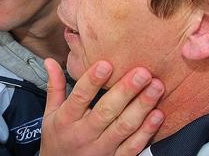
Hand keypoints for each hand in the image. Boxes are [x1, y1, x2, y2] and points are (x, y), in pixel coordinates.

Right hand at [40, 59, 164, 155]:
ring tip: (156, 87)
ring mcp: (101, 149)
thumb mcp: (50, 114)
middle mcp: (84, 134)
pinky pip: (133, 146)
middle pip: (106, 111)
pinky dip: (147, 131)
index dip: (92, 81)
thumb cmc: (57, 139)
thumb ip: (55, 87)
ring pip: (123, 127)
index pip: (79, 98)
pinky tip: (158, 114)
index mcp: (66, 120)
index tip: (106, 64)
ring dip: (142, 107)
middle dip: (126, 91)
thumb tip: (50, 61)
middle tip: (142, 72)